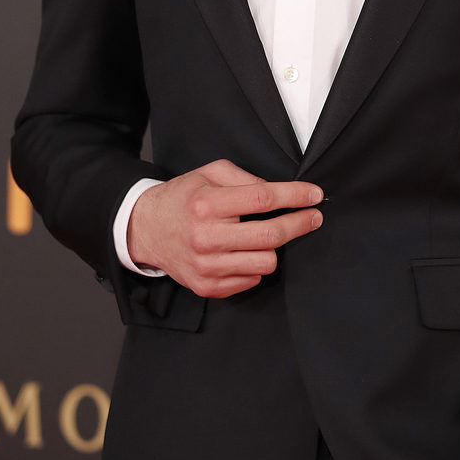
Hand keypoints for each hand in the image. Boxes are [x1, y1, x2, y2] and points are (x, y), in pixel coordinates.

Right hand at [126, 158, 323, 297]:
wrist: (146, 229)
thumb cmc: (183, 197)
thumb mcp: (209, 173)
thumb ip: (244, 178)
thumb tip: (276, 191)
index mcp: (207, 204)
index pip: (263, 199)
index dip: (295, 196)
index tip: (314, 195)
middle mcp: (206, 237)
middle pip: (270, 236)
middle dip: (300, 224)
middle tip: (314, 216)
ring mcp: (206, 266)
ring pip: (265, 263)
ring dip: (273, 248)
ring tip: (265, 236)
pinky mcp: (207, 286)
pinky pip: (251, 281)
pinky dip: (255, 267)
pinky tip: (245, 252)